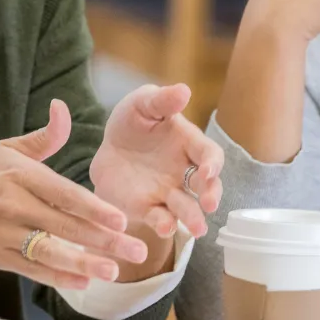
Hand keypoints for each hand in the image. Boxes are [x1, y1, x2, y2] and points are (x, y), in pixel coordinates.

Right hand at [0, 99, 144, 292]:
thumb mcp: (5, 148)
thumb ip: (44, 137)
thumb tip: (63, 108)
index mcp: (18, 174)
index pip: (64, 194)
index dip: (94, 209)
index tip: (122, 220)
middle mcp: (12, 203)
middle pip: (65, 225)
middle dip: (104, 240)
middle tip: (138, 250)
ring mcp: (2, 232)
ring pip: (49, 251)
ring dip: (83, 262)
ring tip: (114, 271)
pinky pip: (30, 268)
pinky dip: (57, 276)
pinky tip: (83, 281)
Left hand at [89, 84, 224, 249]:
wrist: (107, 150)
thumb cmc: (133, 122)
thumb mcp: (142, 104)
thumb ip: (162, 100)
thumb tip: (184, 90)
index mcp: (188, 144)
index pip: (209, 155)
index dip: (212, 164)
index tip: (208, 170)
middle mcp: (184, 172)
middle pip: (206, 186)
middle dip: (211, 195)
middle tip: (210, 204)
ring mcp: (168, 192)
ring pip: (187, 208)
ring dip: (194, 218)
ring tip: (198, 229)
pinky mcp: (148, 208)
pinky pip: (161, 219)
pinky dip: (165, 225)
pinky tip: (165, 228)